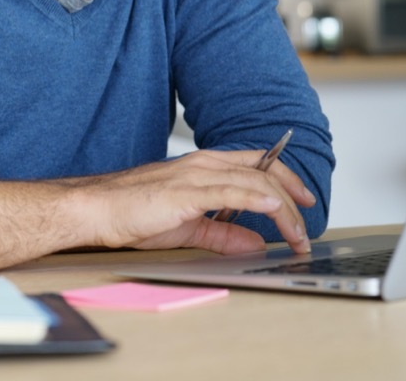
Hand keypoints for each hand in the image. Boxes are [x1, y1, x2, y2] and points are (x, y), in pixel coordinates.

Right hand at [73, 150, 315, 254]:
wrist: (98, 209)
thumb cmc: (132, 213)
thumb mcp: (188, 228)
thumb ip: (222, 233)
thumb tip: (253, 242)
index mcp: (202, 167)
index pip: (255, 164)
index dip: (284, 178)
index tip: (302, 200)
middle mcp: (203, 164)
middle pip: (263, 170)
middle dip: (293, 195)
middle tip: (307, 223)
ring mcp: (195, 174)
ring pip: (254, 181)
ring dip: (283, 208)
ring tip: (298, 234)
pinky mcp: (186, 190)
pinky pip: (232, 190)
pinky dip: (258, 199)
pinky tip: (275, 210)